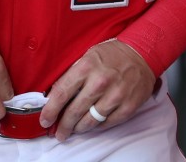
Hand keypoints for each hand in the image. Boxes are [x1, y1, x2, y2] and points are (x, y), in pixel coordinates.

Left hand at [40, 39, 154, 141]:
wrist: (141, 53)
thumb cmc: (112, 55)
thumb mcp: (87, 56)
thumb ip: (72, 75)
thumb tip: (54, 96)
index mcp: (86, 67)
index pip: (62, 94)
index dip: (50, 110)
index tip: (45, 120)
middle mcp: (100, 82)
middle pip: (74, 111)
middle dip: (63, 125)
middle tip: (59, 132)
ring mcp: (116, 95)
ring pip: (90, 121)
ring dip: (79, 128)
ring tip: (74, 129)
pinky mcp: (128, 106)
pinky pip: (107, 123)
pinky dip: (98, 126)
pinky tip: (93, 124)